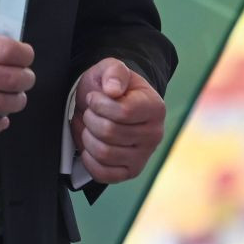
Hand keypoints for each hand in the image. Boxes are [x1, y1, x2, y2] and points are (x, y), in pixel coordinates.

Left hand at [70, 58, 165, 182]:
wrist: (111, 105)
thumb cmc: (111, 87)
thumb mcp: (112, 69)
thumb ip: (114, 72)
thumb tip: (113, 90)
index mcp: (155, 107)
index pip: (123, 112)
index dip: (99, 104)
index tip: (94, 97)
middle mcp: (155, 134)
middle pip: (110, 133)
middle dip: (91, 119)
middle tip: (90, 112)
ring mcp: (144, 156)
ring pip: (104, 153)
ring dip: (87, 137)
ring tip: (89, 126)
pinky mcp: (130, 172)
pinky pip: (103, 174)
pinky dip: (89, 160)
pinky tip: (89, 146)